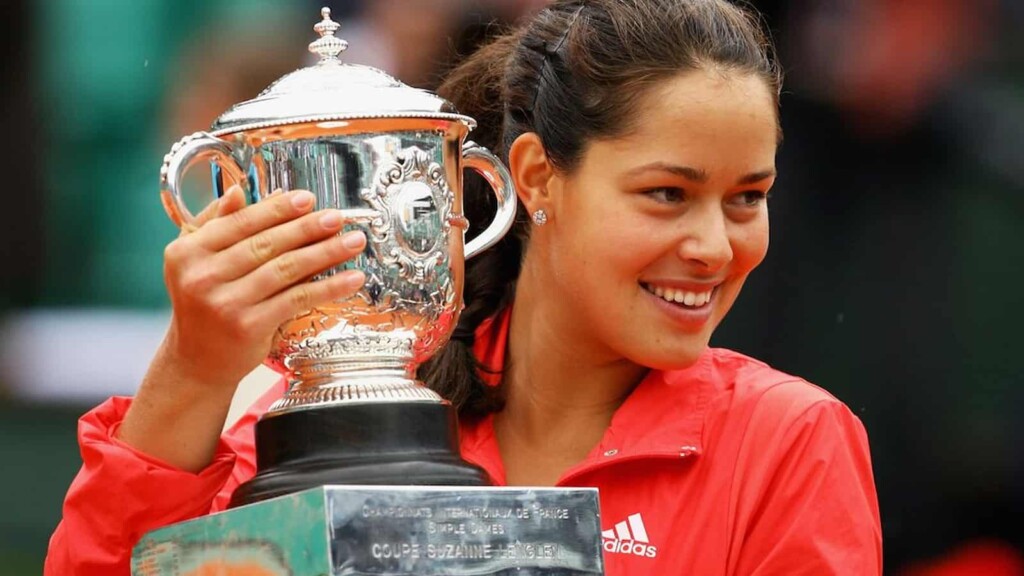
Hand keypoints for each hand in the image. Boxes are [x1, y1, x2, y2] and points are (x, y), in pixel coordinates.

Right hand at [117, 186, 366, 471]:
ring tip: (353, 241)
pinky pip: (297, 299)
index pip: (240, 222)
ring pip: (286, 269)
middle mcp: (202, 276)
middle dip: (308, 227)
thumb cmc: (202, 304)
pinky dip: (328, 287)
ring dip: (326, 252)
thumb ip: (215, 224)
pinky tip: (351, 278)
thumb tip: (239, 191)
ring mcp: (225, 303)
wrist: (197, 361)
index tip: (307, 199)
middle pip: (266, 244)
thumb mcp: (195, 261)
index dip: (277, 209)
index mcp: (187, 252)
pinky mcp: (249, 326)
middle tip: (338, 217)